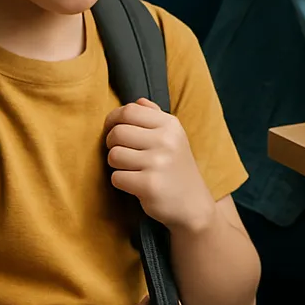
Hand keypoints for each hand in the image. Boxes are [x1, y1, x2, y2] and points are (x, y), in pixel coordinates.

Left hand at [105, 98, 214, 230]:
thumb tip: (137, 101)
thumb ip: (155, 116)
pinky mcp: (148, 185)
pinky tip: (135, 183)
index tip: (112, 128)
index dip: (113, 119)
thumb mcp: (174, 137)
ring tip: (130, 168)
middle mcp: (165, 140)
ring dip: (116, 164)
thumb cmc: (177, 167)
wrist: (193, 204)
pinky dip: (121, 181)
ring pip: (114, 155)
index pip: (129, 111)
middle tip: (122, 152)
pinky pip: (117, 177)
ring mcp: (158, 163)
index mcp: (170, 125)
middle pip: (117, 132)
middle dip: (112, 143)